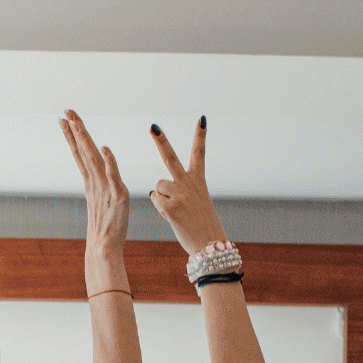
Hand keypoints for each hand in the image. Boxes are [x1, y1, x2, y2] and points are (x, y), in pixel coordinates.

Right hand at [60, 110, 129, 260]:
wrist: (104, 250)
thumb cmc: (106, 230)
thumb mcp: (106, 201)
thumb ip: (104, 180)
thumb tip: (104, 159)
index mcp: (92, 183)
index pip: (81, 154)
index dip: (74, 136)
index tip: (65, 120)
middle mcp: (95, 183)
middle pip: (83, 152)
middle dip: (75, 131)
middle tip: (65, 112)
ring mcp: (104, 189)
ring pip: (93, 159)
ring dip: (85, 141)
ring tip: (75, 123)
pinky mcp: (117, 197)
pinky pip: (113, 177)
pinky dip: (109, 163)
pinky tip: (105, 149)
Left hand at [148, 118, 228, 258]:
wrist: (210, 244)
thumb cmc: (202, 224)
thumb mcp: (197, 201)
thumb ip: (180, 190)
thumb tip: (157, 191)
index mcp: (198, 180)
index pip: (199, 153)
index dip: (200, 135)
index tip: (202, 118)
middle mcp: (188, 184)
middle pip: (170, 158)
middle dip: (161, 141)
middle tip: (152, 127)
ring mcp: (179, 195)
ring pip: (158, 186)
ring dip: (162, 196)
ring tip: (176, 209)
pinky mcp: (170, 207)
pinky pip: (156, 200)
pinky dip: (160, 208)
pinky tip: (172, 216)